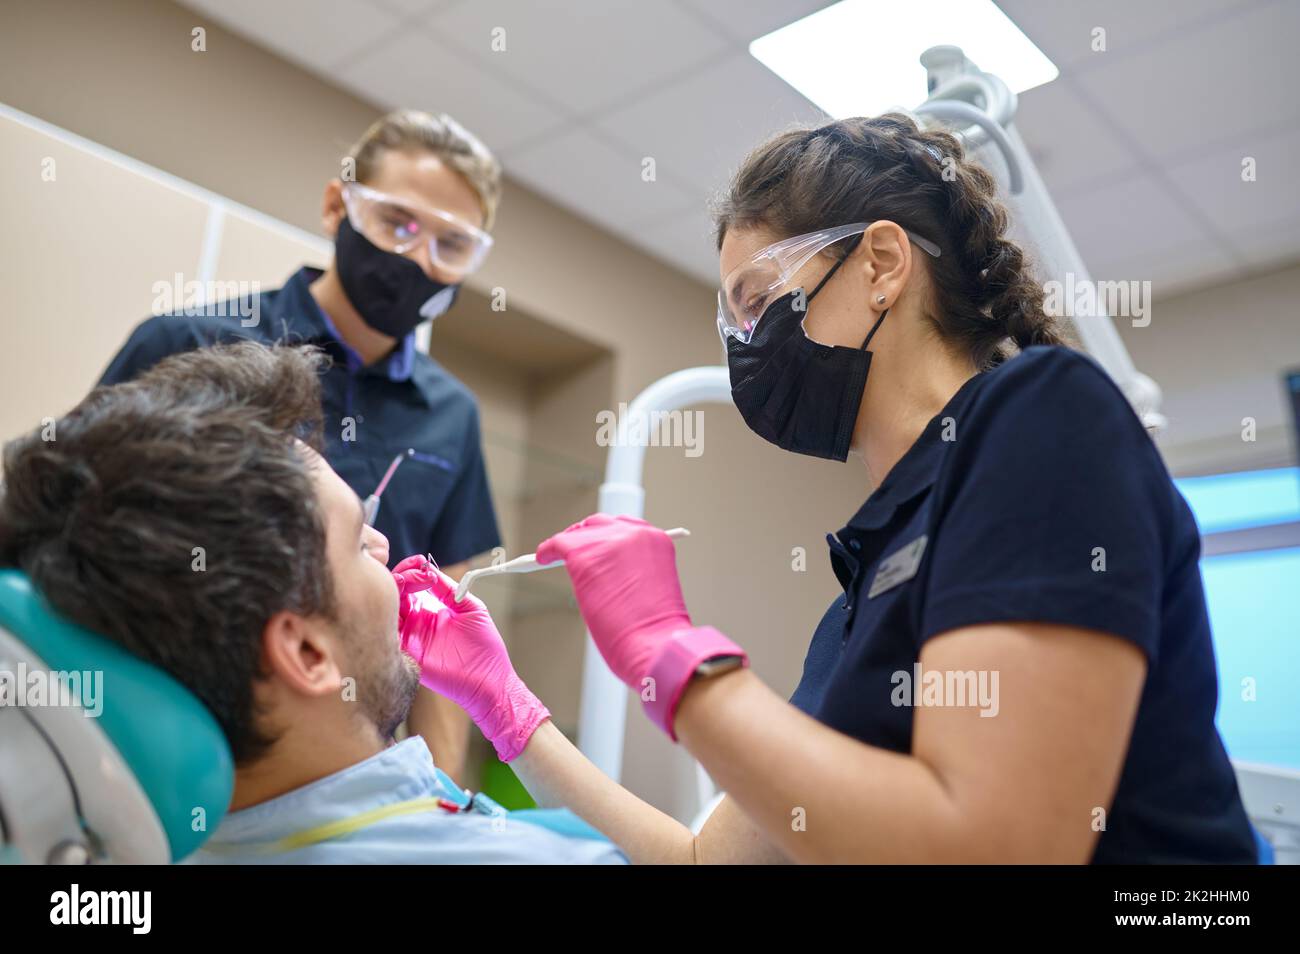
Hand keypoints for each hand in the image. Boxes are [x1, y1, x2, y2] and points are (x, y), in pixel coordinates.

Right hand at [392, 555, 548, 761]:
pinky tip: (402, 603)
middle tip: (413, 571)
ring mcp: (410, 638)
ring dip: (393, 592)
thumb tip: (428, 569)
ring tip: (405, 582)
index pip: (410, 584)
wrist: (490, 681)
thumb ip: (448, 589)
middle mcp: (416, 623)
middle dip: (400, 577)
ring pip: (389, 611)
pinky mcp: (408, 655)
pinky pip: (390, 634)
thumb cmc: (485, 647)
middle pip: (395, 594)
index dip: (411, 570)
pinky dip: (390, 616)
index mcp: (431, 610)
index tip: (419, 562)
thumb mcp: (470, 608)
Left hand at [536, 514, 746, 739]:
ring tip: (552, 555)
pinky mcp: (584, 555)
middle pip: (600, 524)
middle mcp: (634, 533)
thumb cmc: (655, 631)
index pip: (625, 527)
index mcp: (656, 540)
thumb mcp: (651, 588)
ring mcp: (609, 542)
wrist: (655, 644)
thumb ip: (632, 571)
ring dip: (567, 546)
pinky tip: (540, 559)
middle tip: (572, 551)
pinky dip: (546, 552)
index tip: (594, 544)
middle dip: (585, 537)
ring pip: (578, 534)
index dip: (605, 536)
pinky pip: (557, 544)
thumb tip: (603, 571)